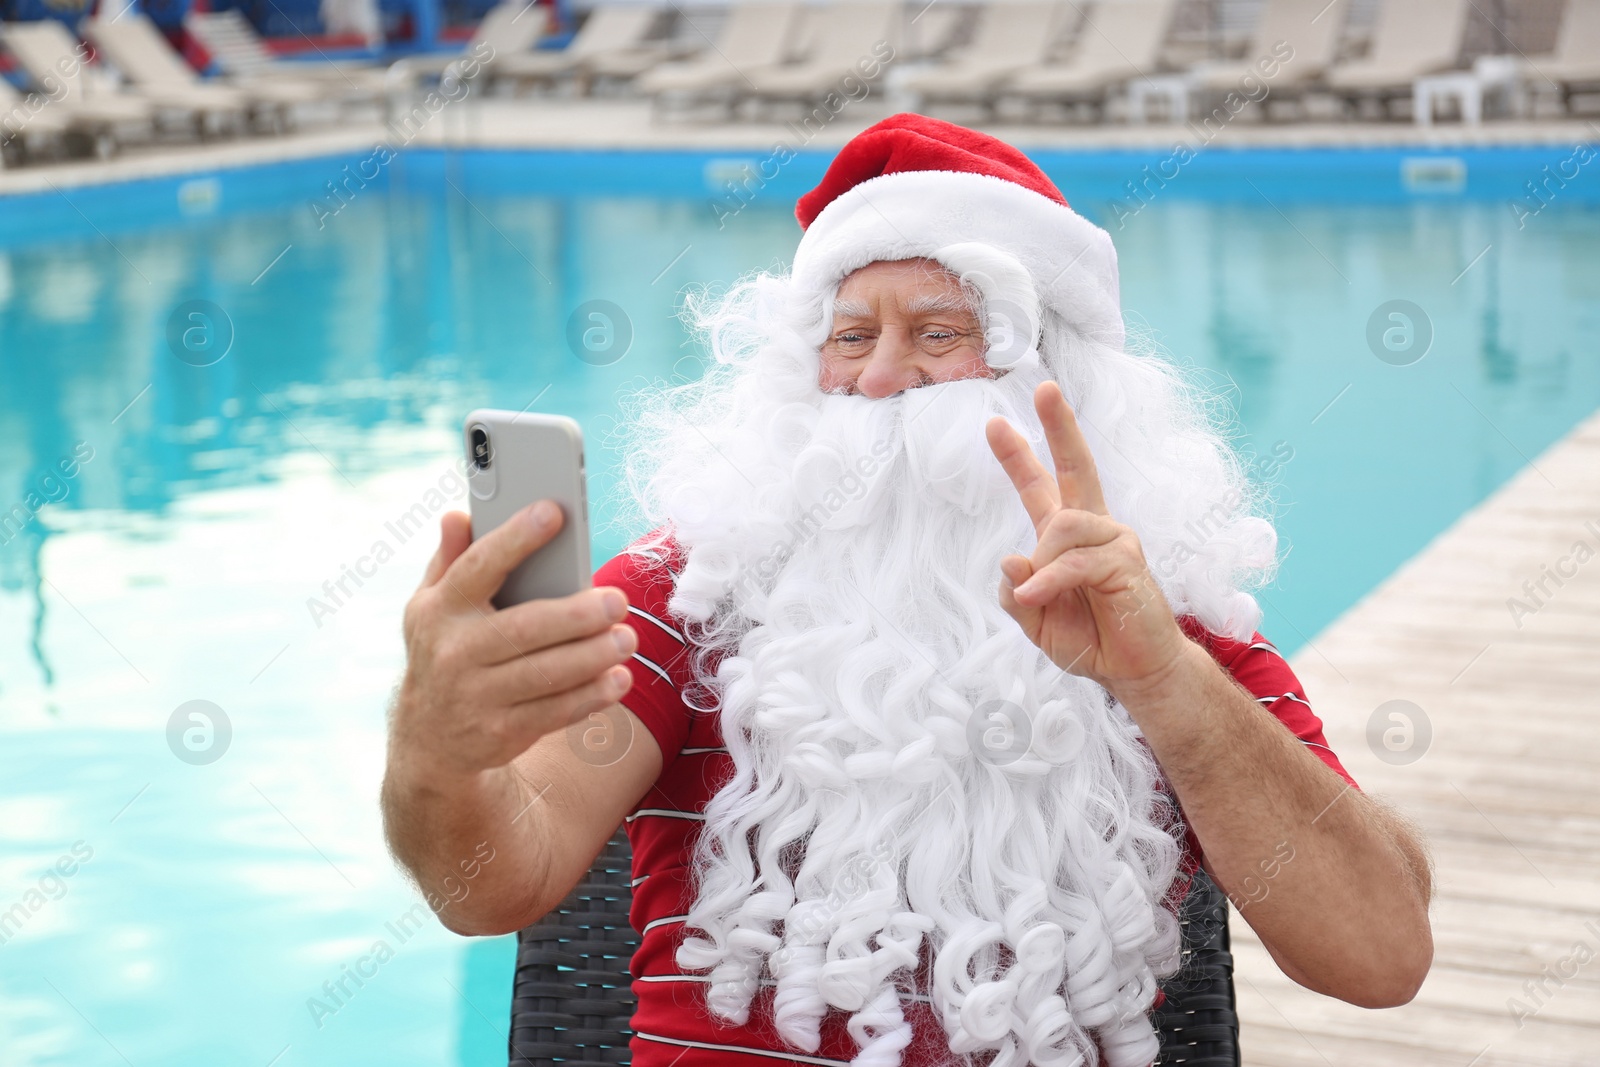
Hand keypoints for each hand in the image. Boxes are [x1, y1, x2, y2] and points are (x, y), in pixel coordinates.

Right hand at [389, 502, 635, 783]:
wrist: (428, 738)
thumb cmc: (444, 649)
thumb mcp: (431, 604)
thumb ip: (450, 559)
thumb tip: (457, 515)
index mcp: (440, 609)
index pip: (479, 567)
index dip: (515, 539)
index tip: (553, 513)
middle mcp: (454, 652)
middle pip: (523, 628)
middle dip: (576, 615)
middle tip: (617, 601)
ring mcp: (476, 696)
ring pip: (544, 674)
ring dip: (592, 656)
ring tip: (626, 638)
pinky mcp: (501, 732)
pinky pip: (554, 713)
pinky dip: (590, 696)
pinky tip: (618, 679)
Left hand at [985, 382, 1187, 695]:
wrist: (1135, 672)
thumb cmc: (1089, 642)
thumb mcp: (1036, 621)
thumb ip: (1015, 593)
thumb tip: (1009, 557)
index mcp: (1066, 537)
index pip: (1040, 486)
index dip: (1018, 456)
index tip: (994, 424)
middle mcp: (1093, 528)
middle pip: (1075, 466)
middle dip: (1059, 425)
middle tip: (1044, 387)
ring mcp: (1114, 540)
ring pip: (1060, 526)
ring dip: (1041, 564)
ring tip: (1040, 597)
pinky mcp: (1127, 562)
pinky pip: (1075, 561)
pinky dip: (1050, 580)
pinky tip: (1037, 596)